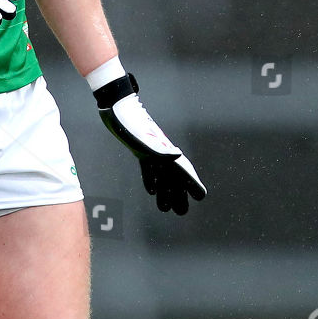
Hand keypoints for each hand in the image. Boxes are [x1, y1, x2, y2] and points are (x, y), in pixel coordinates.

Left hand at [93, 72, 205, 213]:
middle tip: (182, 212)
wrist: (116, 105)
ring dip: (165, 192)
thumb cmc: (129, 120)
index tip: (201, 196)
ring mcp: (152, 150)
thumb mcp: (142, 135)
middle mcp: (162, 151)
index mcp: (165, 150)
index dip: (193, 184)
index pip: (184, 171)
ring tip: (165, 209)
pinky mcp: (140, 150)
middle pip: (175, 177)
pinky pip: (149, 169)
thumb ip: (159, 148)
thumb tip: (177, 156)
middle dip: (180, 195)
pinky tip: (151, 191)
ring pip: (162, 176)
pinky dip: (151, 180)